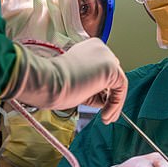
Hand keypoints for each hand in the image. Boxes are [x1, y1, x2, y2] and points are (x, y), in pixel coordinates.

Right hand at [2, 39, 127, 123]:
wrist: (47, 82)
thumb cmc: (54, 84)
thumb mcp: (78, 84)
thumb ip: (93, 87)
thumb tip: (105, 100)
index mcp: (89, 49)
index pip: (103, 71)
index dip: (102, 91)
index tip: (99, 105)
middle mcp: (99, 49)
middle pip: (113, 76)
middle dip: (109, 97)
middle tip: (106, 114)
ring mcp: (106, 55)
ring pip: (118, 83)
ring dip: (113, 104)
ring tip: (106, 117)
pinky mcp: (111, 66)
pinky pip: (121, 88)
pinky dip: (115, 104)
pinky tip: (105, 115)